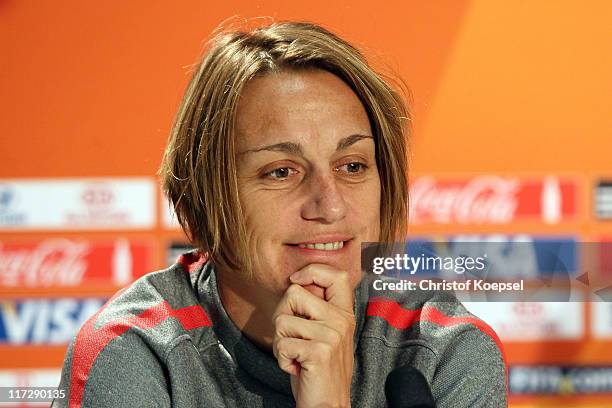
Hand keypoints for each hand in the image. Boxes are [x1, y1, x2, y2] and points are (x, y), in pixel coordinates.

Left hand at [272, 264, 355, 407]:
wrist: (327, 405)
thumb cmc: (317, 369)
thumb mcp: (323, 333)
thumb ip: (316, 309)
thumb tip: (295, 282)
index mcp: (345, 313)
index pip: (336, 275)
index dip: (312, 271)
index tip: (296, 281)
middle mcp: (342, 321)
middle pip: (294, 293)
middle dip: (282, 316)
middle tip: (294, 339)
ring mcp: (332, 335)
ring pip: (282, 319)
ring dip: (280, 342)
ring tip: (296, 355)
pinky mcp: (319, 352)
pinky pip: (281, 344)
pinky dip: (281, 360)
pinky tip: (297, 368)